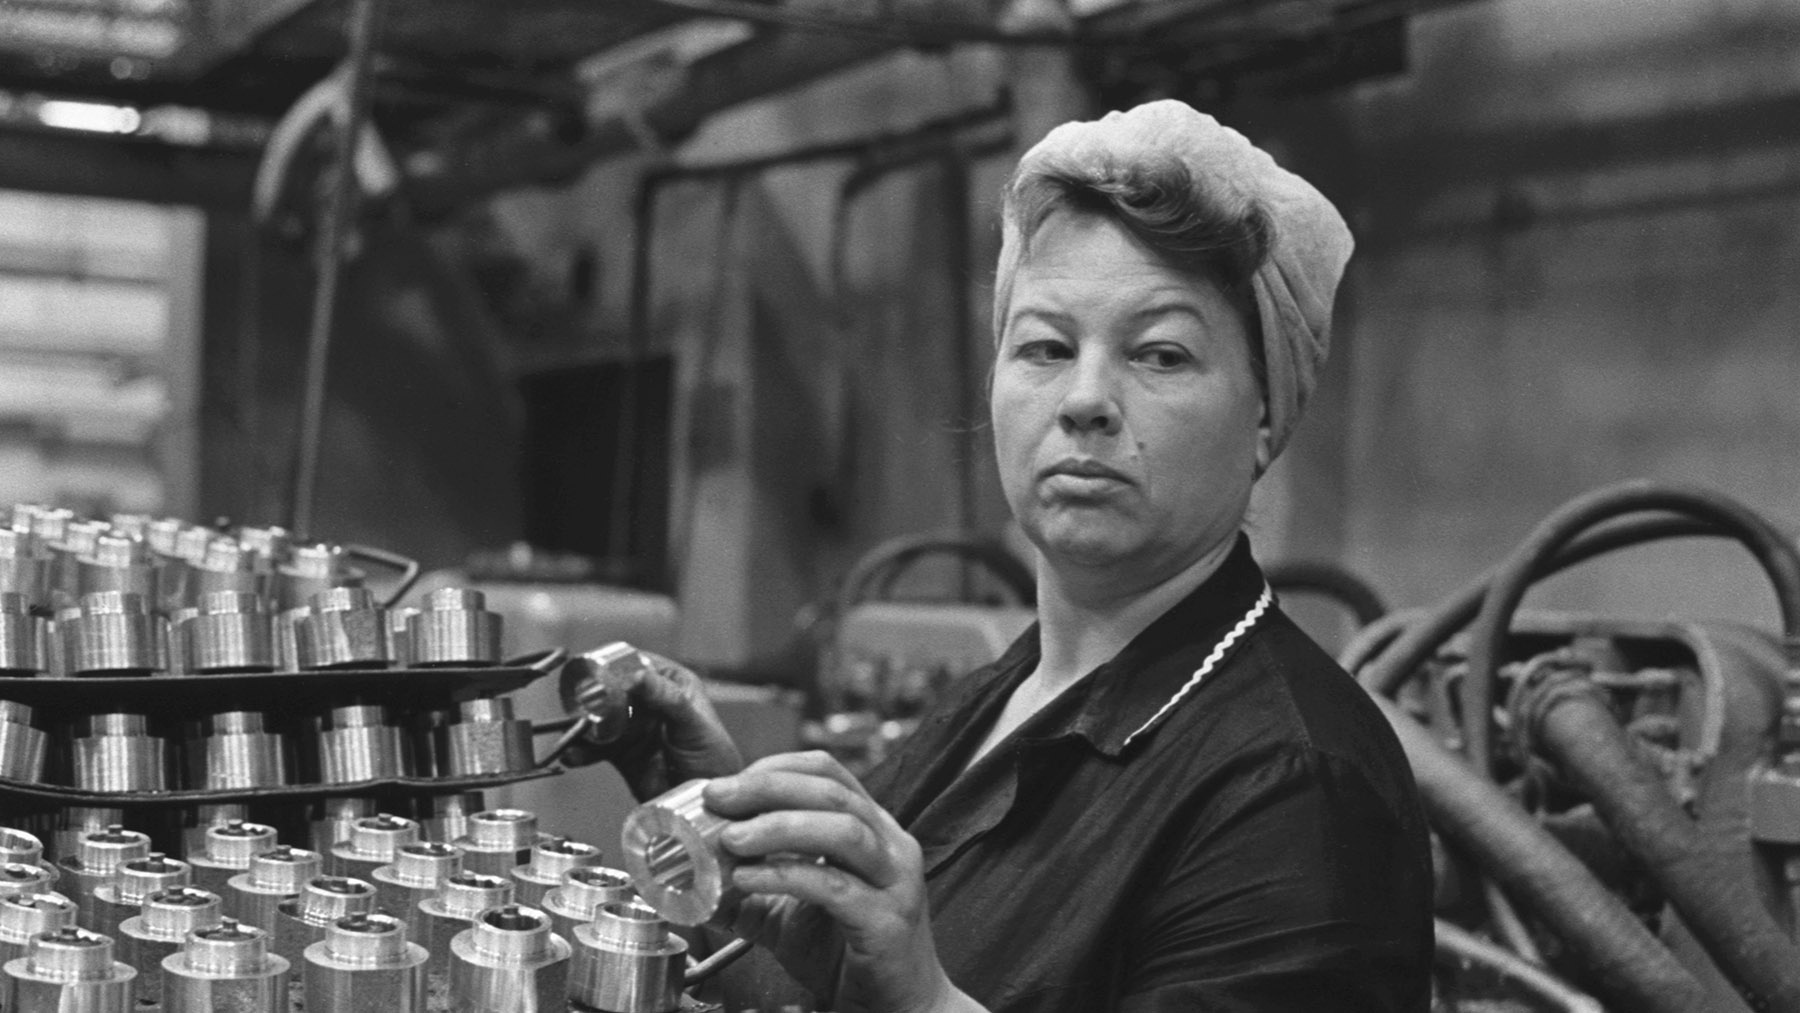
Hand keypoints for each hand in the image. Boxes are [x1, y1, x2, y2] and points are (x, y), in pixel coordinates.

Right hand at [559, 645, 743, 799]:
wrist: (707, 803)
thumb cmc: (714, 759)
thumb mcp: (693, 723)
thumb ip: (668, 699)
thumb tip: (638, 676)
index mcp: (672, 683)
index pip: (638, 663)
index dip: (617, 667)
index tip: (599, 675)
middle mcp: (650, 701)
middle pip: (613, 689)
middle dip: (594, 697)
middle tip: (581, 705)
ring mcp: (634, 726)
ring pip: (601, 718)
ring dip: (585, 724)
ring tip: (575, 731)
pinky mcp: (622, 752)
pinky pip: (596, 747)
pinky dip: (583, 751)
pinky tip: (575, 754)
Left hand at [704, 751, 979, 1012]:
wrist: (898, 1010)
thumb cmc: (851, 958)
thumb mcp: (787, 916)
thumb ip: (747, 894)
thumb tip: (692, 881)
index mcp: (871, 830)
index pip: (826, 772)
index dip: (774, 768)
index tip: (727, 783)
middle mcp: (890, 845)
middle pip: (831, 791)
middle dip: (767, 787)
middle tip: (718, 797)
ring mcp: (894, 880)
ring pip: (841, 829)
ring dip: (779, 825)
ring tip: (732, 837)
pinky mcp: (887, 920)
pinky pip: (833, 886)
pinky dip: (786, 875)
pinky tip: (749, 878)